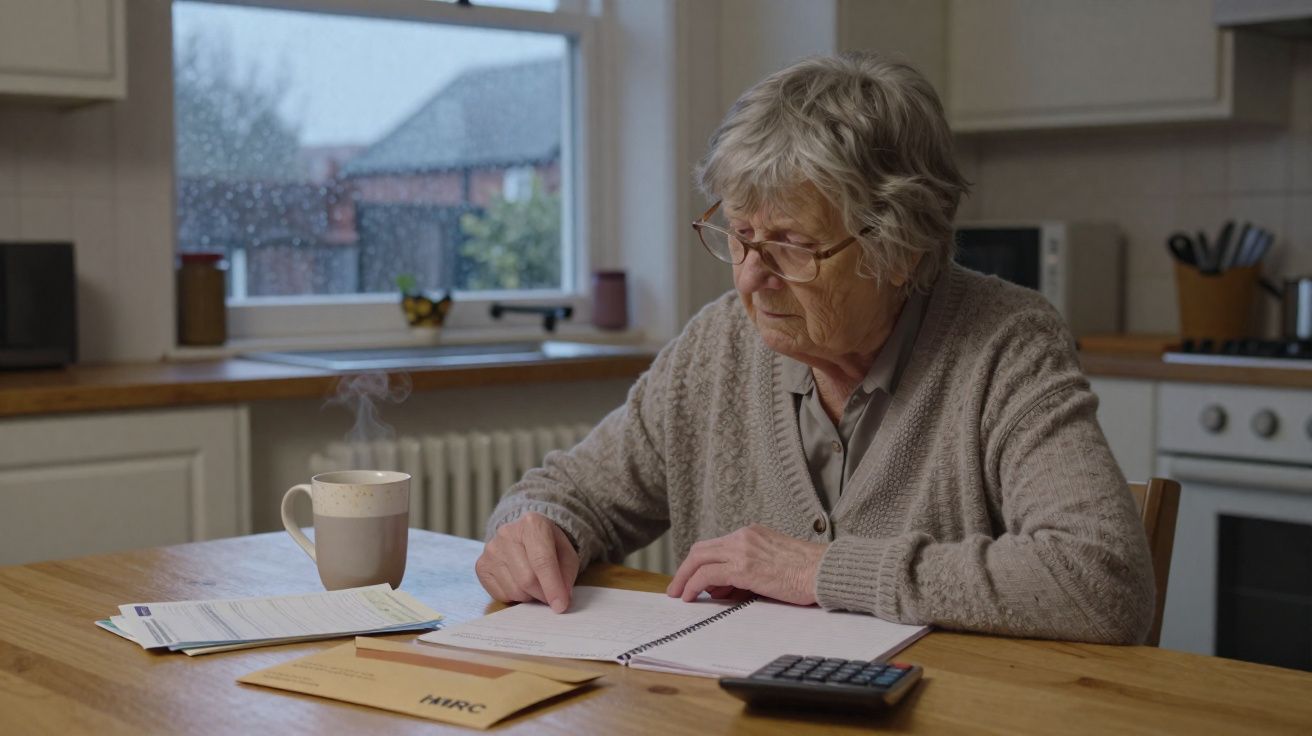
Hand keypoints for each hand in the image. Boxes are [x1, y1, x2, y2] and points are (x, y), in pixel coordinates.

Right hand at [475, 512, 579, 612]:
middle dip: (542, 594)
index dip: (552, 586)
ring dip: (529, 596)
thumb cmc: (549, 546)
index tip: (560, 606)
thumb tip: (559, 601)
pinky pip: (500, 595)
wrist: (524, 536)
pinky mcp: (481, 566)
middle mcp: (507, 533)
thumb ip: (566, 575)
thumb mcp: (566, 554)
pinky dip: (514, 597)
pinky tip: (518, 583)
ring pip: (514, 590)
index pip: (542, 561)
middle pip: (527, 579)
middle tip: (550, 596)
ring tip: (534, 584)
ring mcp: (491, 550)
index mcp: (532, 525)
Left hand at [665, 524, 826, 605]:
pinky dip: (693, 584)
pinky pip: (707, 574)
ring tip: (679, 595)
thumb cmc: (808, 572)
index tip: (693, 580)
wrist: (826, 572)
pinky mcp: (744, 567)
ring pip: (699, 559)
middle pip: (701, 549)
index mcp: (752, 533)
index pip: (716, 546)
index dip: (700, 563)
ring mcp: (743, 549)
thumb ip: (748, 570)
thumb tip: (723, 588)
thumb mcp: (773, 563)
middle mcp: (744, 536)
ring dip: (684, 578)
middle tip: (676, 588)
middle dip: (685, 569)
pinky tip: (690, 597)